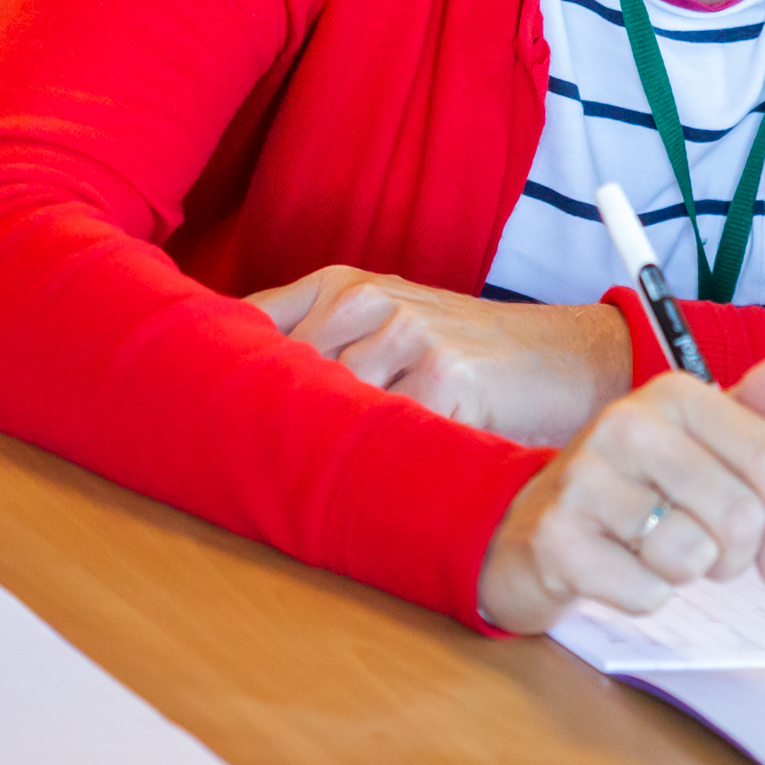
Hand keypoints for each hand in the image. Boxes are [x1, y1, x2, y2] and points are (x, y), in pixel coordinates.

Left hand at [251, 265, 627, 446]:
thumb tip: (231, 403)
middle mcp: (368, 297)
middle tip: (251, 468)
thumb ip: (323, 346)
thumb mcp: (391, 327)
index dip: (217, 375)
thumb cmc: (472, 354)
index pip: (249, 323)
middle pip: (276, 372)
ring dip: (319, 449)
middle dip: (263, 424)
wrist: (571, 358)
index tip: (194, 420)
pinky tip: (379, 476)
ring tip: (322, 481)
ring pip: (326, 404)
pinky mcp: (445, 373)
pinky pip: (383, 431)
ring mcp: (407, 331)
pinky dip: (374, 462)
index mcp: (343, 283)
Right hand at [475, 347, 764, 632]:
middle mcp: (628, 424)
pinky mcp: (557, 537)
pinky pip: (648, 593)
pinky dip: (646, 596)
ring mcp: (585, 478)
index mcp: (675, 393)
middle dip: (736, 556)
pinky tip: (620, 569)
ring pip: (693, 556)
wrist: (530, 527)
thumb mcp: (700, 440)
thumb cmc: (635, 484)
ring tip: (658, 553)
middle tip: (707, 553)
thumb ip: (761, 407)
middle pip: (741, 517)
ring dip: (688, 574)